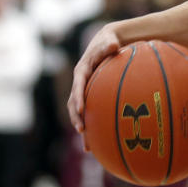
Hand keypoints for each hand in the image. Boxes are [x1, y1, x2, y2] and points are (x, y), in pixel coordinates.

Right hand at [66, 23, 123, 139]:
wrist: (108, 42)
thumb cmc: (109, 41)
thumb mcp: (109, 40)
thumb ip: (109, 45)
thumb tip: (113, 45)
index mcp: (82, 71)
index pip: (78, 85)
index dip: (78, 97)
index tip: (80, 109)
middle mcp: (80, 82)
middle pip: (73, 103)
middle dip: (76, 117)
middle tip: (82, 130)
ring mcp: (84, 90)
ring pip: (79, 112)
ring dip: (82, 126)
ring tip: (87, 145)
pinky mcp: (91, 96)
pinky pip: (90, 112)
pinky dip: (92, 126)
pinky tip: (99, 142)